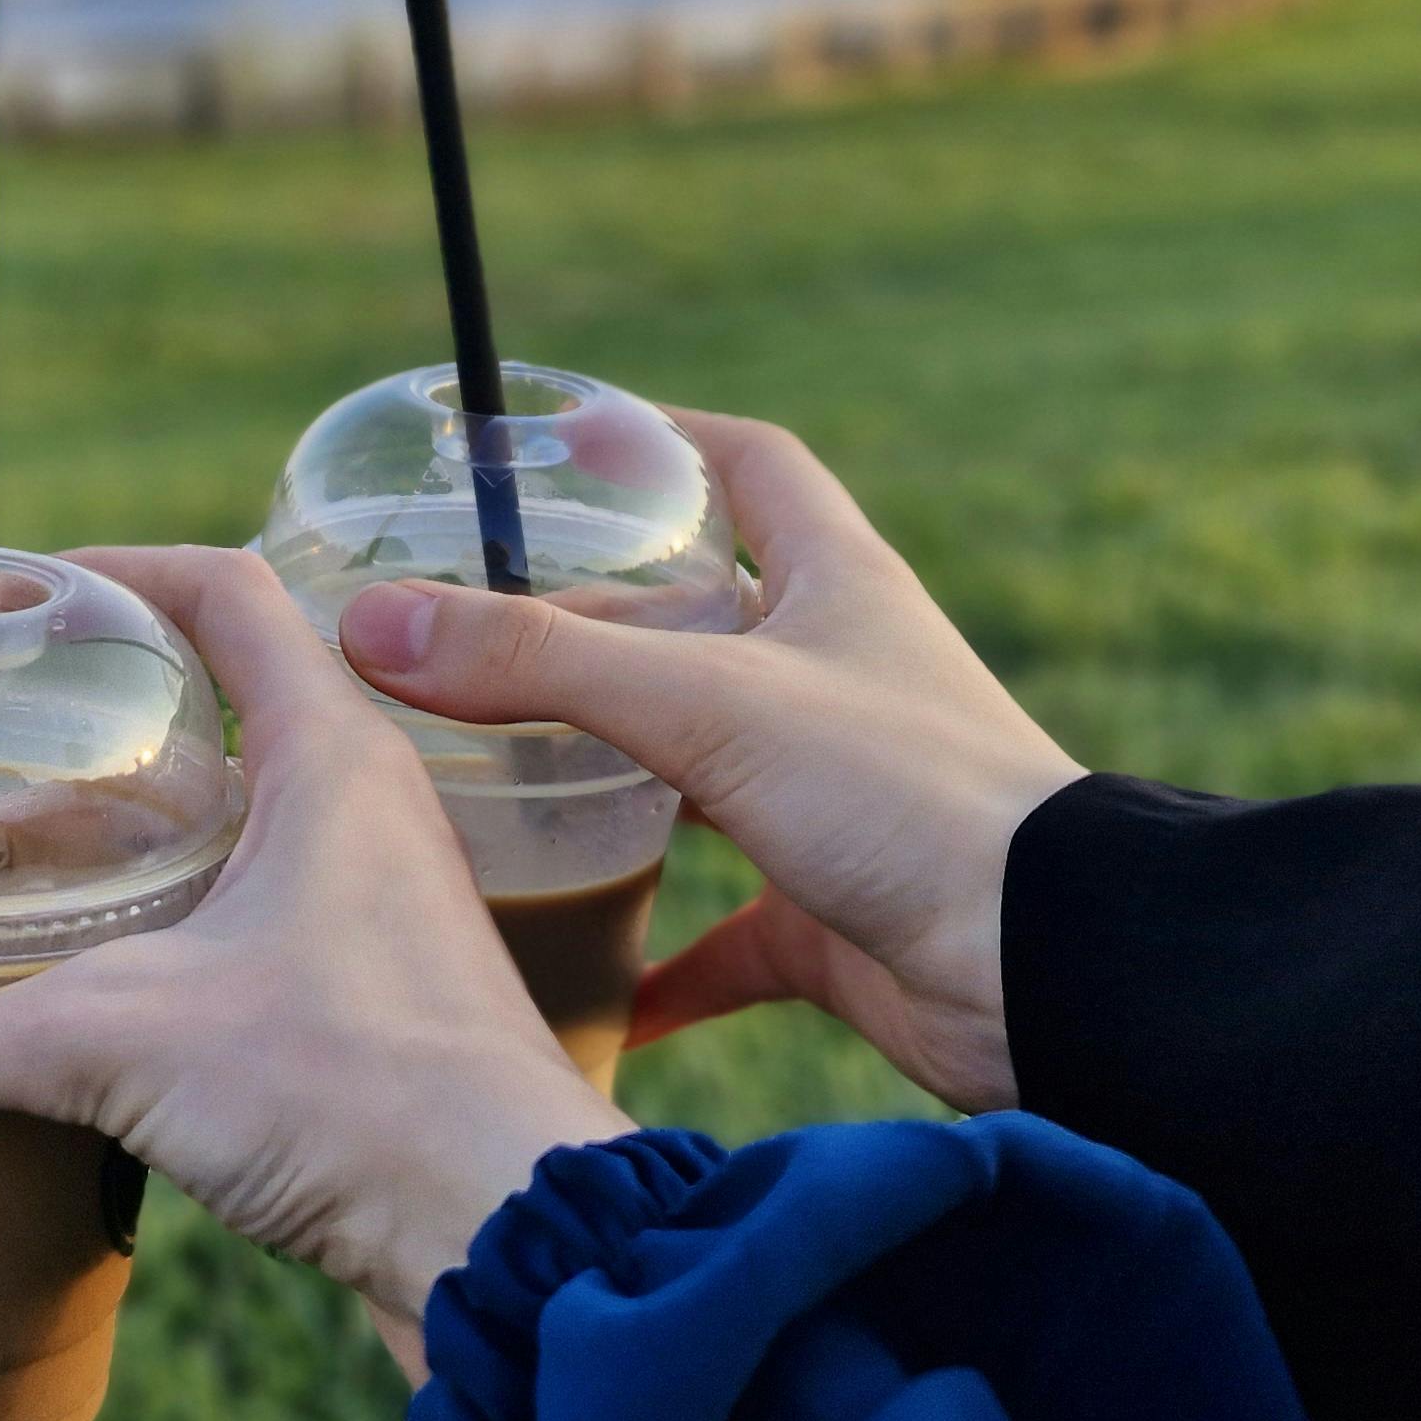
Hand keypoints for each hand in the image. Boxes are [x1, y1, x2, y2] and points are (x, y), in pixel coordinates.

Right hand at [0, 544, 630, 1341]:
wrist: (512, 1242)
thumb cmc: (361, 1094)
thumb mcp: (110, 1046)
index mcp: (333, 758)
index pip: (229, 595)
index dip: (119, 573)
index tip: (19, 590)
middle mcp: (366, 819)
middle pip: (216, 726)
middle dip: (84, 748)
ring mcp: (376, 922)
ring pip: (231, 848)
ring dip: (121, 861)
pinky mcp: (371, 1020)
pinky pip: (250, 945)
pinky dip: (161, 952)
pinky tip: (86, 1010)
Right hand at [335, 411, 1078, 1111]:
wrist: (1048, 969)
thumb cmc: (909, 798)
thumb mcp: (708, 705)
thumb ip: (540, 663)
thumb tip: (371, 625)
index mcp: (839, 588)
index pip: (755, 469)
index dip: (666, 442)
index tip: (571, 440)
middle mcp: (841, 682)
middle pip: (704, 627)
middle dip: (598, 628)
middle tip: (474, 633)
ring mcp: (838, 802)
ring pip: (705, 774)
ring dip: (616, 781)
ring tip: (496, 784)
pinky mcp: (834, 916)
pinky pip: (726, 935)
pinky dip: (656, 958)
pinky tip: (582, 980)